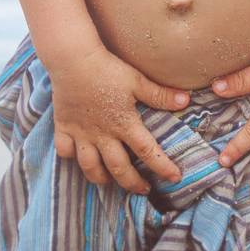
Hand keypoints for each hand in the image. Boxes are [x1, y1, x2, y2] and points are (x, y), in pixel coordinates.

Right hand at [49, 45, 191, 195]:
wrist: (73, 60)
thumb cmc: (107, 68)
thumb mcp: (137, 80)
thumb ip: (160, 94)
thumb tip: (186, 101)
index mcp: (124, 123)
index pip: (147, 151)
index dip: (163, 167)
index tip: (175, 178)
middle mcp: (102, 134)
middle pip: (119, 168)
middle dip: (133, 183)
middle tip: (144, 190)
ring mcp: (81, 133)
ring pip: (90, 167)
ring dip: (101, 178)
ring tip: (110, 182)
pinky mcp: (64, 127)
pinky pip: (64, 151)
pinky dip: (70, 158)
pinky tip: (77, 158)